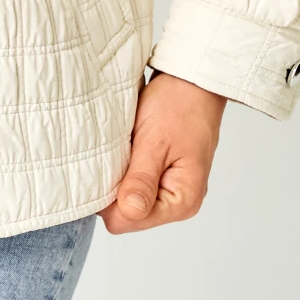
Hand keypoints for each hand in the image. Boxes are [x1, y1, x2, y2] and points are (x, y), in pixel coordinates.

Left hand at [100, 71, 226, 234]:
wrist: (192, 79)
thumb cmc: (178, 104)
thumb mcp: (155, 142)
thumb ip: (141, 180)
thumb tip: (128, 212)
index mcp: (182, 201)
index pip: (129, 220)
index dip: (110, 199)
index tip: (107, 168)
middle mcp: (179, 202)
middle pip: (128, 214)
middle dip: (115, 188)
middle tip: (118, 154)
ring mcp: (172, 189)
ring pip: (129, 199)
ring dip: (121, 177)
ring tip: (126, 149)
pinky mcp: (164, 176)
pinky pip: (135, 184)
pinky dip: (126, 169)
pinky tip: (129, 150)